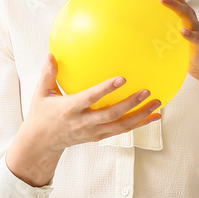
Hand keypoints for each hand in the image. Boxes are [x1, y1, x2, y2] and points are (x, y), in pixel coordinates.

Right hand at [6, 53, 160, 186]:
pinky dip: (139, 124)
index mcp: (69, 109)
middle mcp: (84, 123)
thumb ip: (48, 74)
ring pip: (121, 126)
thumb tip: (51, 54)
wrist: (42, 143)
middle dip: (131, 105)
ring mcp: (93, 132)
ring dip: (141, 116)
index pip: (90, 99)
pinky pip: (121, 131)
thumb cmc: (42, 114)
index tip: (122, 79)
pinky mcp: (99, 137)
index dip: (106, 90)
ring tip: (158, 104)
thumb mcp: (41, 94)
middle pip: (111, 115)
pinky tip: (153, 116)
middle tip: (147, 92)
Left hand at [130, 0, 198, 80]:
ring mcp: (193, 25)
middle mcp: (185, 12)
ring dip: (172, 4)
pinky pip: (194, 36)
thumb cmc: (178, 42)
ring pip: (184, 11)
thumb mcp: (162, 28)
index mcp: (176, 6)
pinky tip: (182, 32)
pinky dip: (188, 33)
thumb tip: (125, 14)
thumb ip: (150, 18)